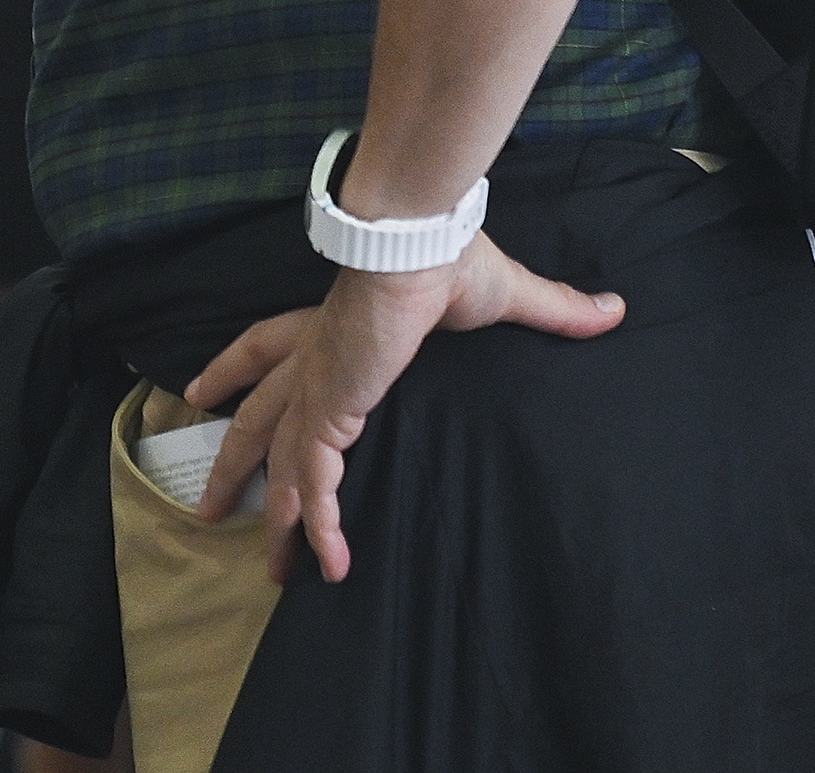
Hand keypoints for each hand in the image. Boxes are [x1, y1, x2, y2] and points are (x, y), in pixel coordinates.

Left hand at [184, 238, 624, 586]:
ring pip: (279, 463)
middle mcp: (313, 359)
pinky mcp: (333, 409)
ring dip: (276, 519)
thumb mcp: (499, 293)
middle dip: (233, 466)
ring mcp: (318, 387)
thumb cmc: (447, 255)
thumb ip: (551, 309)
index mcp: (332, 325)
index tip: (202, 391)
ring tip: (271, 573)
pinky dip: (321, 524)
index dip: (235, 369)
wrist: (418, 241)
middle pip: (256, 418)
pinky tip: (328, 564)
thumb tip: (612, 308)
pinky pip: (317, 480)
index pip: (267, 346)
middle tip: (212, 508)